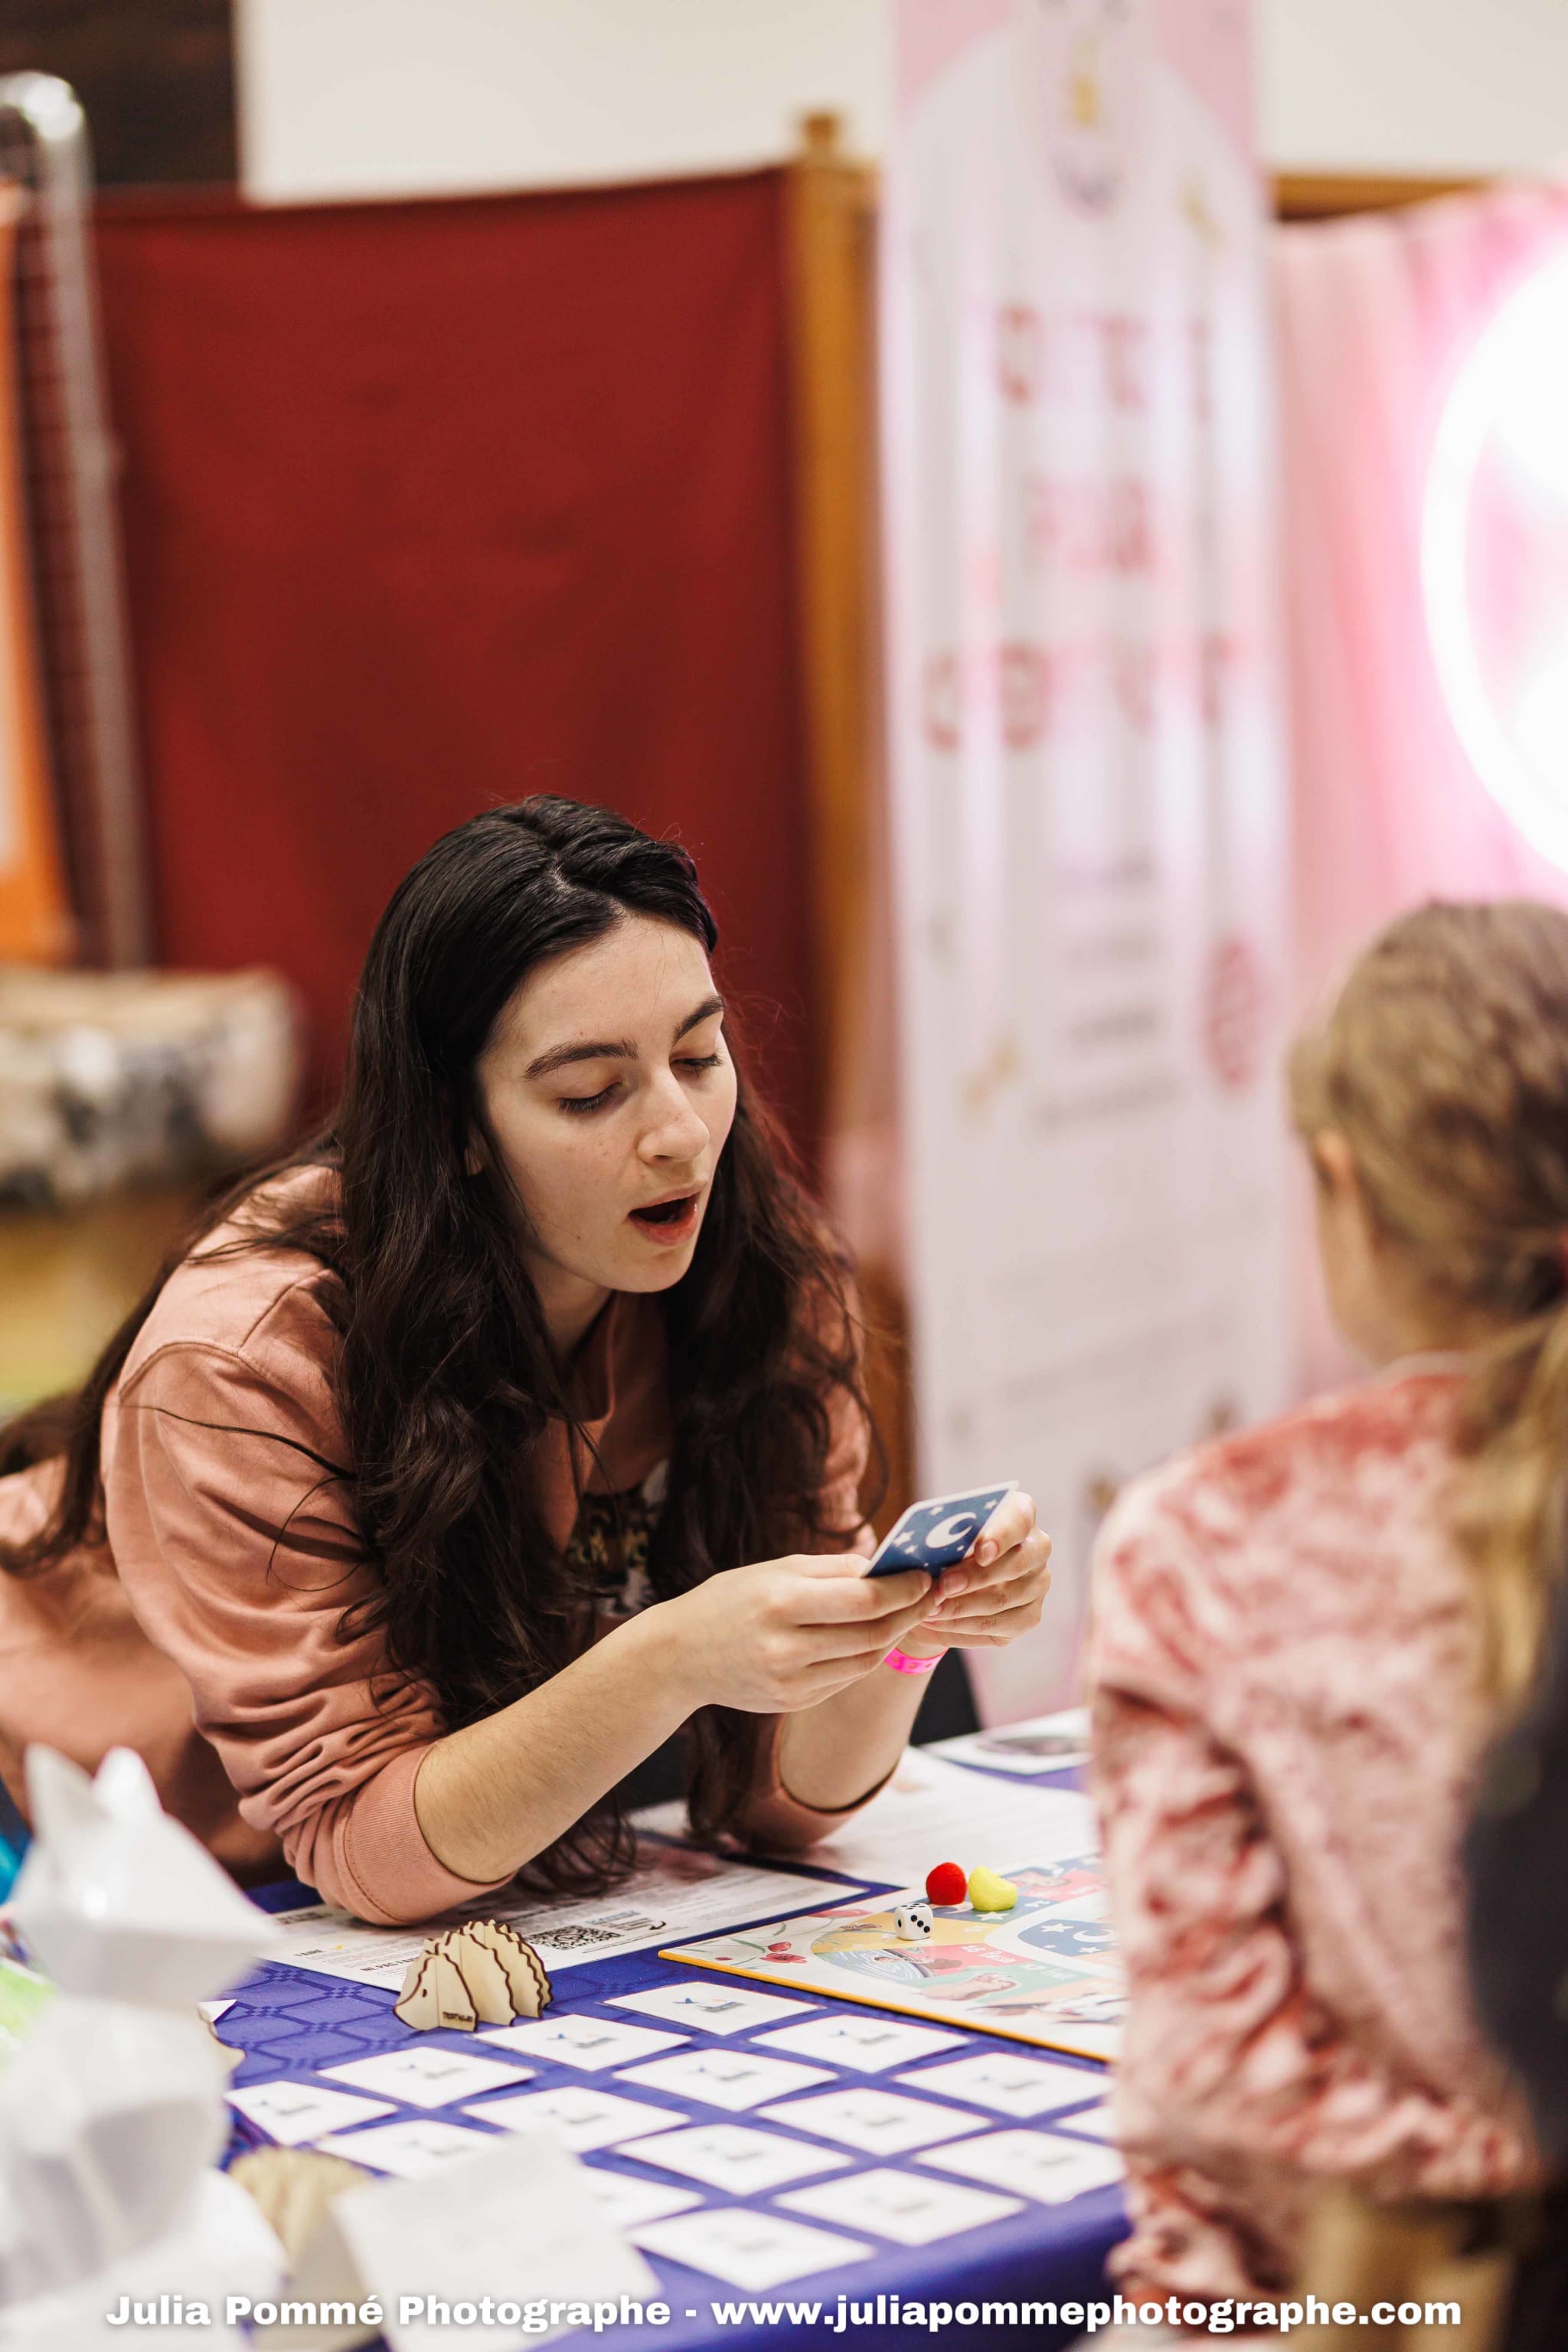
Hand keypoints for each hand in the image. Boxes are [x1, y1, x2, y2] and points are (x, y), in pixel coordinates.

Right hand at [655, 1553, 937, 1714]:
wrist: (678, 1656)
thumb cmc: (730, 1600)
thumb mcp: (775, 1569)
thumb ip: (833, 1569)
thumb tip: (887, 1567)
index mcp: (781, 1602)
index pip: (865, 1600)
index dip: (904, 1590)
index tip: (925, 1577)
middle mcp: (786, 1647)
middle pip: (872, 1634)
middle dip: (909, 1613)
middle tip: (930, 1595)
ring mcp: (789, 1682)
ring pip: (865, 1662)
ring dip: (891, 1637)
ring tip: (904, 1614)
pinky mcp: (791, 1703)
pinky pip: (843, 1679)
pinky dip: (862, 1657)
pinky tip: (867, 1637)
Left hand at [903, 1491, 1051, 1652]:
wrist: (944, 1583)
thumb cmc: (941, 1546)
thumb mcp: (937, 1532)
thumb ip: (939, 1533)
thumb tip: (924, 1543)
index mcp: (1019, 1513)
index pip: (1020, 1519)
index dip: (1001, 1536)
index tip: (980, 1552)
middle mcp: (1036, 1547)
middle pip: (1017, 1563)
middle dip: (976, 1577)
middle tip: (943, 1586)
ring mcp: (1037, 1584)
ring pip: (1003, 1599)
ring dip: (961, 1606)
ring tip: (929, 1608)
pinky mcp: (1029, 1616)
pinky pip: (997, 1625)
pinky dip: (962, 1625)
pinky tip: (937, 1621)